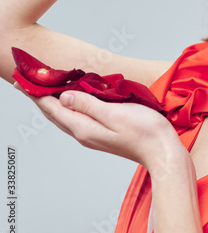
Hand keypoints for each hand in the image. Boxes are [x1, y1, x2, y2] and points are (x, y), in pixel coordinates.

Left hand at [14, 82, 182, 172]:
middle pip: (55, 114)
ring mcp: (93, 136)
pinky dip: (68, 107)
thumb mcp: (114, 114)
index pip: (53, 109)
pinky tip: (71, 100)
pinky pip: (77, 118)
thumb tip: (63, 97)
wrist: (162, 151)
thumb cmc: (144, 131)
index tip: (22, 81)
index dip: (36, 94)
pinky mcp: (102, 134)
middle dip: (39, 98)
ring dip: (52, 103)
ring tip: (43, 89)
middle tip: (26, 83)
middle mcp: (84, 134)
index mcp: (84, 128)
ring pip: (65, 117)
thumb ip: (88, 105)